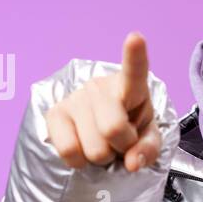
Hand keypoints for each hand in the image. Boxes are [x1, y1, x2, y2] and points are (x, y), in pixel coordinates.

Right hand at [44, 31, 161, 172]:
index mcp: (131, 87)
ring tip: (103, 144)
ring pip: (93, 148)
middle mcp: (99, 87)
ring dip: (101, 157)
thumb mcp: (148, 138)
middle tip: (120, 143)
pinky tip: (84, 148)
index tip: (135, 38)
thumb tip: (131, 164)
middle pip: (113, 130)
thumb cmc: (129, 129)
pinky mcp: (54, 114)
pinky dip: (80, 162)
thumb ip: (148, 150)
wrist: (102, 133)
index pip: (134, 71)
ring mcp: (75, 98)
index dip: (135, 56)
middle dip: (121, 148)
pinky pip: (68, 151)